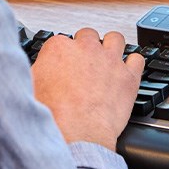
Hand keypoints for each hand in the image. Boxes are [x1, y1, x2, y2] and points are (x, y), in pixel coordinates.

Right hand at [32, 28, 144, 148]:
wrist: (77, 133)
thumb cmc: (55, 115)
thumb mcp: (30, 88)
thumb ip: (37, 72)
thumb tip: (38, 71)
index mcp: (59, 48)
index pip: (60, 40)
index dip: (62, 55)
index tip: (63, 64)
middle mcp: (86, 48)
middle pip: (88, 35)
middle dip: (86, 47)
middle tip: (84, 63)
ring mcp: (110, 60)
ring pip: (115, 38)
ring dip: (111, 47)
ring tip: (107, 60)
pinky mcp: (128, 76)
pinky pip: (137, 59)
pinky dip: (133, 64)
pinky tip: (127, 72)